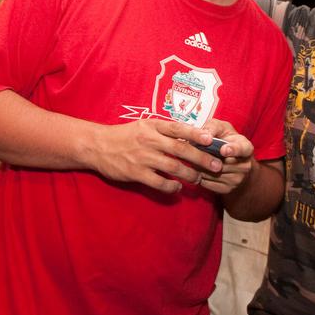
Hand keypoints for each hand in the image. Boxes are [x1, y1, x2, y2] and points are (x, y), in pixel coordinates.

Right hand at [88, 118, 222, 193]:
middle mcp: (149, 140)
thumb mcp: (144, 126)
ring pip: (173, 167)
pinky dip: (171, 186)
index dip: (196, 133)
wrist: (98, 146)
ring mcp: (143, 157)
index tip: (211, 139)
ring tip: (199, 179)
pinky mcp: (136, 173)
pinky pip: (159, 182)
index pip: (178, 128)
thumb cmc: (125, 135)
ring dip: (190, 174)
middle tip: (216, 166)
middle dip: (201, 158)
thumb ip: (164, 131)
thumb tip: (189, 136)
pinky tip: (177, 188)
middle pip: (181, 149)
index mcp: (153, 126)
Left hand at [193, 118, 254, 194]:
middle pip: (222, 163)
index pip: (242, 149)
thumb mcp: (222, 128)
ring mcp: (236, 180)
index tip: (223, 150)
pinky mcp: (226, 189)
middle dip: (206, 156)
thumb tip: (204, 135)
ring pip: (212, 173)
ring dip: (199, 166)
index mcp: (246, 148)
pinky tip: (196, 167)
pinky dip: (199, 175)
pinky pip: (207, 183)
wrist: (234, 162)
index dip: (233, 150)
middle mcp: (244, 166)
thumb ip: (213, 127)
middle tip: (192, 149)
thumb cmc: (226, 140)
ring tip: (193, 157)